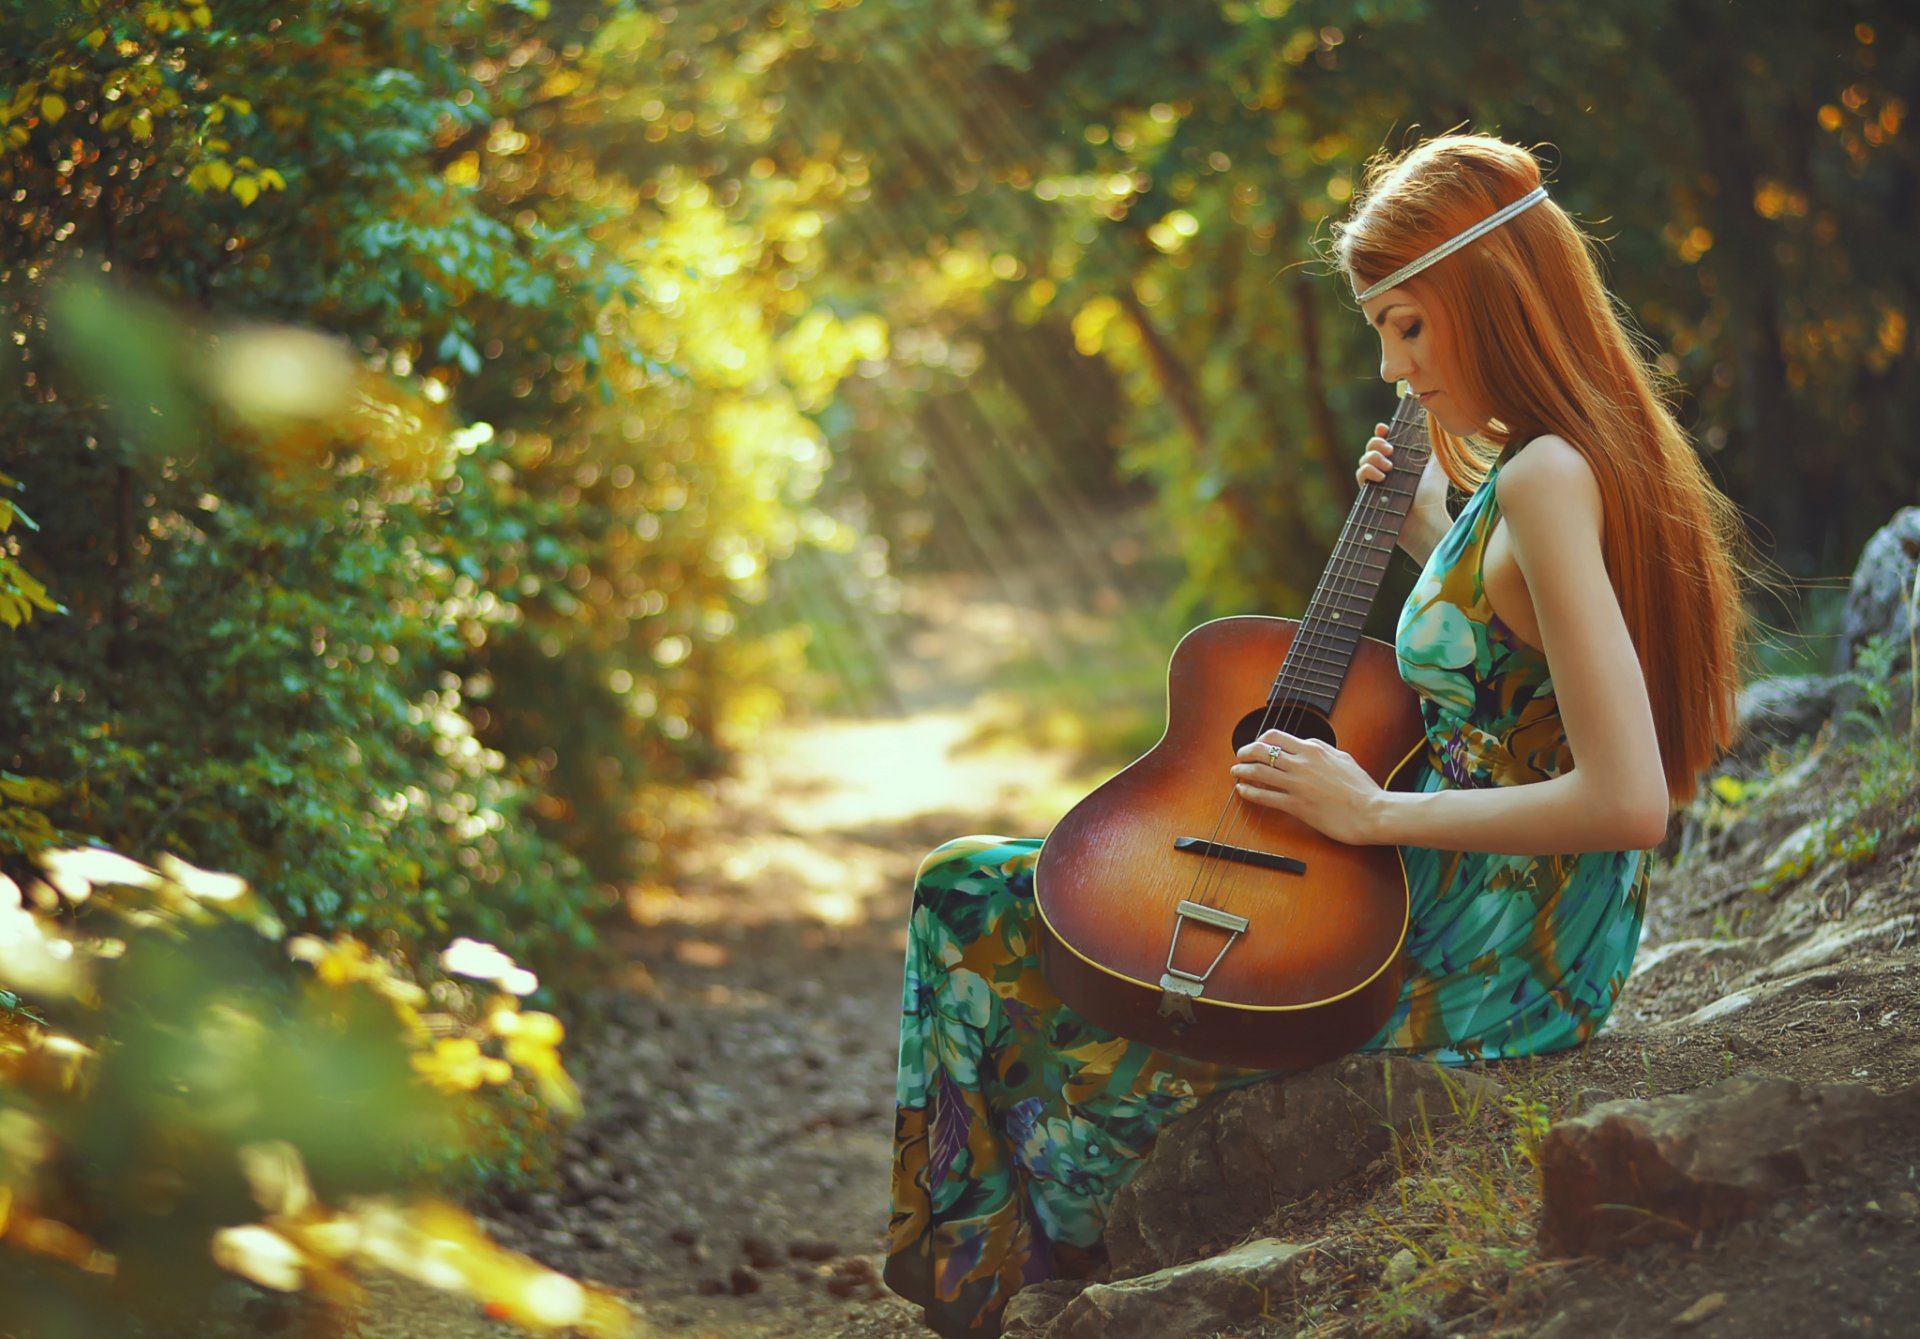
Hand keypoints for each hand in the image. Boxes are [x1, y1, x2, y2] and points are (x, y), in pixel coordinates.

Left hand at [1231, 728, 1385, 845]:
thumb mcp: (1343, 757)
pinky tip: (1243, 791)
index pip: (1275, 736)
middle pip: (1261, 750)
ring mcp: (1297, 784)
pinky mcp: (1296, 805)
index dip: (1259, 739)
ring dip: (1242, 771)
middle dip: (1244, 752)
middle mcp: (1302, 763)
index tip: (1256, 746)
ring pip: (1258, 771)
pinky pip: (1264, 796)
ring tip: (1236, 772)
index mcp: (1313, 749)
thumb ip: (1322, 748)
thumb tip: (1306, 743)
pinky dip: (1249, 792)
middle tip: (1239, 757)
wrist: (1371, 812)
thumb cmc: (1361, 788)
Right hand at [1356, 422, 1448, 556]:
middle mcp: (1388, 469)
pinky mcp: (1369, 493)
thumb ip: (1433, 444)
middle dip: (1376, 442)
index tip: (1385, 428)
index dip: (1381, 432)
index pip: (1385, 440)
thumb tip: (1434, 423)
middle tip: (1389, 450)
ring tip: (1389, 467)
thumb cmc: (1433, 494)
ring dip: (1373, 457)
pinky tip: (1381, 477)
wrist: (1425, 519)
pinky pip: (1360, 475)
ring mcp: (1377, 481)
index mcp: (1402, 459)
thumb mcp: (1436, 463)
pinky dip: (1368, 471)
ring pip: (1363, 459)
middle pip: (1371, 447)